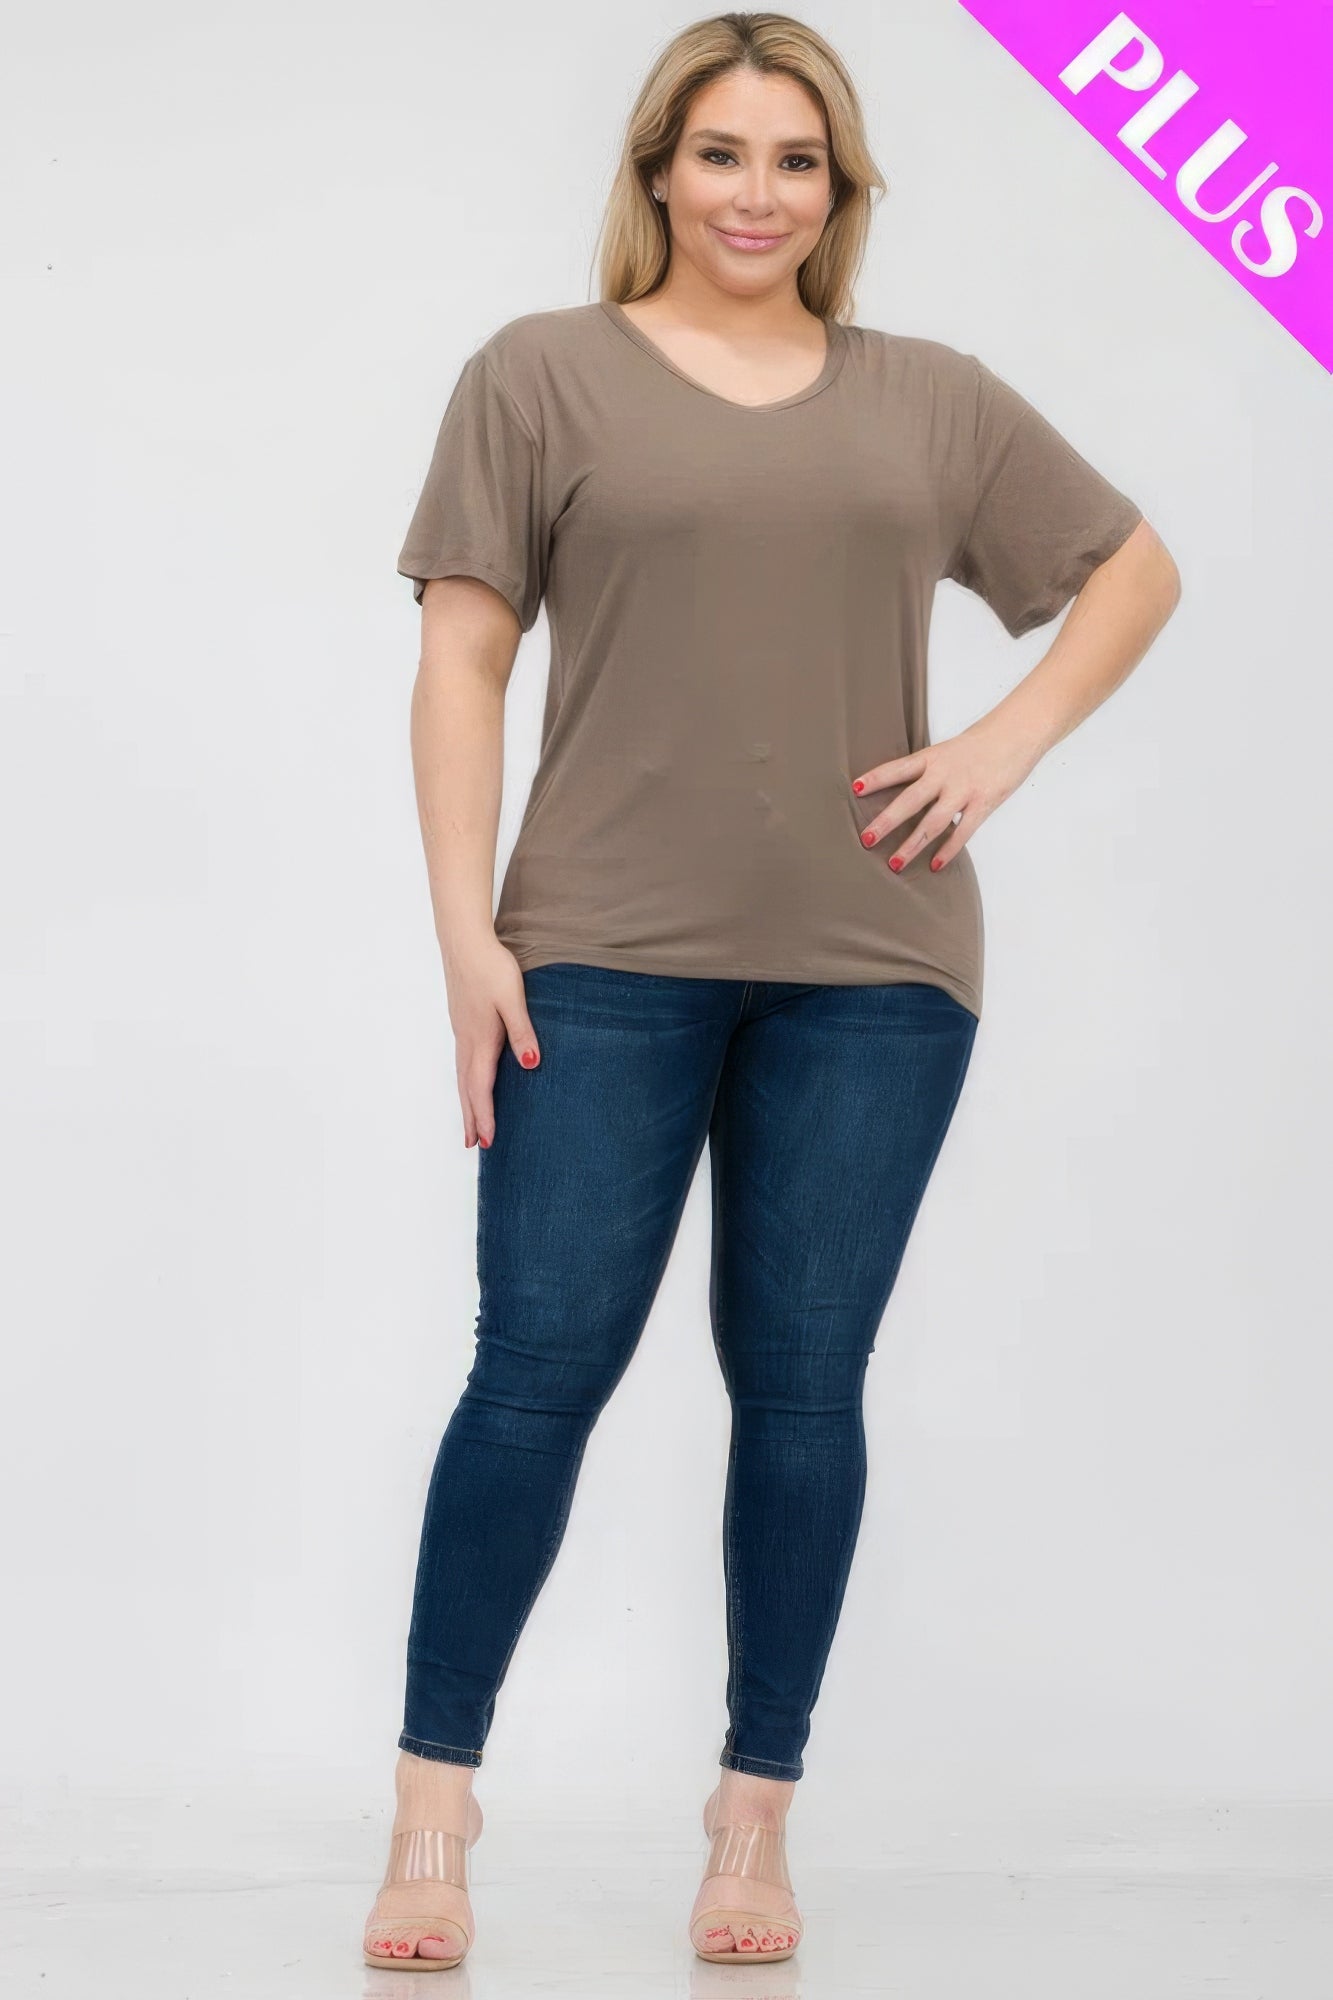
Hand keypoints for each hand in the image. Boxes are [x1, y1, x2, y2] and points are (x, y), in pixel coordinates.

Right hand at [441, 934, 541, 1149]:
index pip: (481, 1087)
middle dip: (471, 1117)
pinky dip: (464, 1081)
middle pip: (466, 1088)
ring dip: (465, 1102)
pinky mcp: (462, 1022)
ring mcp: (461, 1031)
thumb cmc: (491, 967)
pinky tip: (469, 1081)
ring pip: (461, 1075)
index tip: (486, 1141)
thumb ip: (522, 1031)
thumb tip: (530, 1063)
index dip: (484, 1115)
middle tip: (473, 1145)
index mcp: (480, 1039)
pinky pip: (462, 1061)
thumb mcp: (513, 998)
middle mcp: (466, 1040)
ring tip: (468, 1123)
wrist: (464, 942)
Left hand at [850, 718, 1040, 873]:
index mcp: (932, 757)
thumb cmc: (981, 744)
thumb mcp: (948, 751)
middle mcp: (944, 774)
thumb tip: (906, 796)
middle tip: (867, 840)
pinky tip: (935, 865)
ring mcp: (963, 790)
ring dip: (912, 845)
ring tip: (894, 864)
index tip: (854, 789)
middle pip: (910, 801)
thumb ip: (928, 772)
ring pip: (933, 823)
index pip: (898, 768)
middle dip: (886, 822)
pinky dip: (948, 850)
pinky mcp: (983, 803)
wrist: (1017, 734)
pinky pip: (962, 832)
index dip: (876, 778)